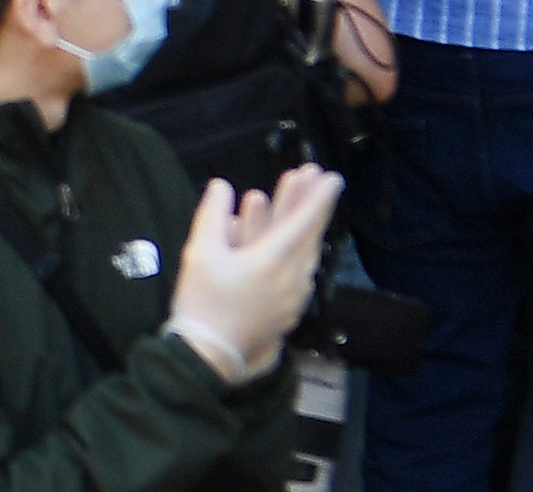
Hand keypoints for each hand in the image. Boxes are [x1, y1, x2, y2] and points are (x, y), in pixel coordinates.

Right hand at [167, 165, 341, 383]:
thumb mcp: (200, 252)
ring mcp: (294, 298)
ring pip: (309, 254)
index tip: (332, 178)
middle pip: (310, 235)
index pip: (303, 221)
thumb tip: (221, 186)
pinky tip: (300, 244)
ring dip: (308, 226)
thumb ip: (212, 213)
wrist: (208, 356)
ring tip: (307, 203)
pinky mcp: (290, 312)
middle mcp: (291, 278)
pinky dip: (303, 251)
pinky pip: (304, 273)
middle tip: (316, 177)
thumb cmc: (203, 302)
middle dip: (313, 204)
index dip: (318, 197)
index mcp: (273, 260)